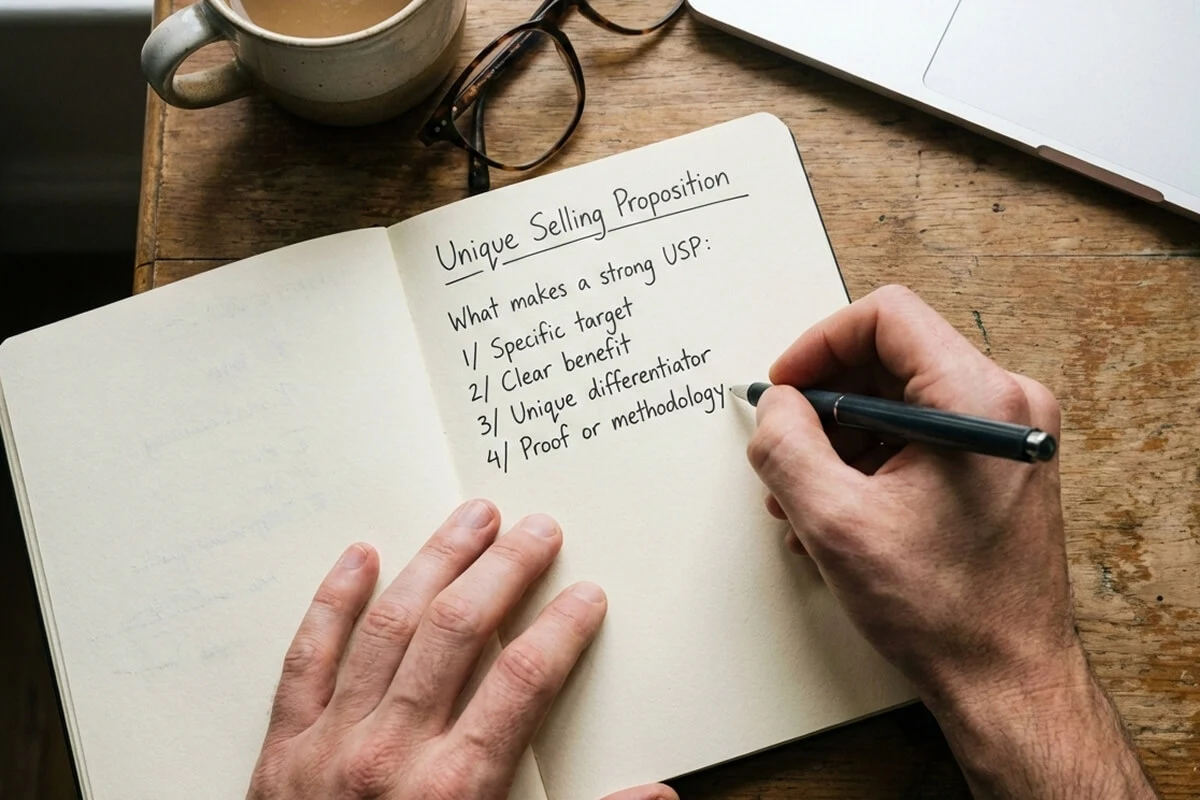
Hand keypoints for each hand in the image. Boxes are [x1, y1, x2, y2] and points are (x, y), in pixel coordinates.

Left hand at [247, 501, 676, 799]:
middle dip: (505, 570)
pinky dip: (332, 602)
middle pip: (459, 632)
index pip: (525, 679)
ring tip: (471, 518)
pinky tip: (360, 557)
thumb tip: (660, 797)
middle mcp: (395, 752)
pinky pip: (307, 657)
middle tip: (537, 529)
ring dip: (435, 562)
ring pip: (389, 626)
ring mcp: (332, 743)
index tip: (586, 595)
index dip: (563, 628)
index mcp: (459, 788)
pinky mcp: (284, 748)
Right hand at [748, 285, 1154, 797]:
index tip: (785, 387)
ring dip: (840, 438)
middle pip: (890, 358)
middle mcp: (1005, 405)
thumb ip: (787, 446)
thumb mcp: (835, 522)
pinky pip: (918, 434)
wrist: (1007, 678)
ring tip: (803, 494)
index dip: (819, 344)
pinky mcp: (997, 465)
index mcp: (978, 401)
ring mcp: (1006, 436)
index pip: (886, 317)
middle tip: (786, 447)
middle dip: (825, 402)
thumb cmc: (944, 610)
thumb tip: (776, 406)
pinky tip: (837, 509)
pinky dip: (870, 460)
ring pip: (899, 399)